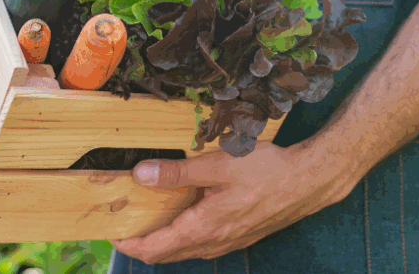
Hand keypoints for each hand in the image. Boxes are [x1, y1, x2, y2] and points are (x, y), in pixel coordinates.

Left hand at [111, 140, 348, 263]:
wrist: (307, 181)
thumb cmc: (267, 171)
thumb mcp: (218, 164)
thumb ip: (177, 171)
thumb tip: (141, 174)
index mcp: (203, 228)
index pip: (154, 250)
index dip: (128, 243)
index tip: (111, 229)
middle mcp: (213, 243)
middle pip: (166, 255)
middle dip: (141, 241)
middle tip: (125, 219)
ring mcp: (227, 242)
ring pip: (184, 250)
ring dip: (163, 237)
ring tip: (149, 212)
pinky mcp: (238, 236)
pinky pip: (201, 243)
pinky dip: (184, 232)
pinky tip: (185, 209)